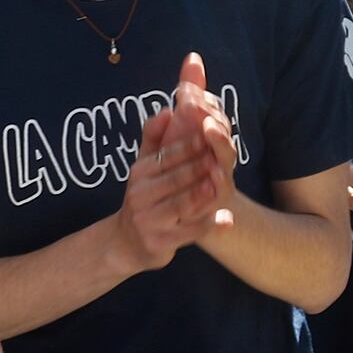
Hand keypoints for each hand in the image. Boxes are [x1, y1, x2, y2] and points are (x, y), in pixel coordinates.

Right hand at [110, 54, 236, 271]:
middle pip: (176, 179)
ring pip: (182, 204)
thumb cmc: (143, 197)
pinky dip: (208, 225)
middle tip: (223, 159)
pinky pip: (188, 232)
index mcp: (138, 173)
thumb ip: (154, 136)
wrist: (127, 242)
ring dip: (203, 193)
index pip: (166, 155)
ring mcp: (148, 220)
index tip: (211, 134)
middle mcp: (139, 195)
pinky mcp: (159, 243)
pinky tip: (226, 219)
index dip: (189, 145)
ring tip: (222, 184)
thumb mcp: (143, 165)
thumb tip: (167, 110)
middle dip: (200, 167)